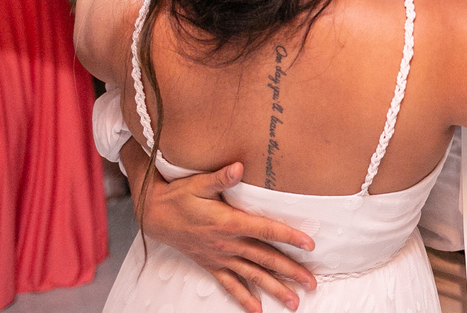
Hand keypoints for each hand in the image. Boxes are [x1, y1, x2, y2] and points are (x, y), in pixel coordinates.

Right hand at [136, 159, 315, 312]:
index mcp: (229, 223)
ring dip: (275, 289)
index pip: (266, 230)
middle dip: (290, 271)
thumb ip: (221, 178)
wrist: (154, 215)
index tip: (310, 245)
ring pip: (252, 276)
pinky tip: (257, 310)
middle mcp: (227, 244)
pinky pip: (230, 285)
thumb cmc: (179, 196)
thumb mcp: (199, 183)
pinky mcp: (211, 265)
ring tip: (293, 302)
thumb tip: (238, 167)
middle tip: (311, 283)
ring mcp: (220, 257)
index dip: (289, 237)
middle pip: (265, 259)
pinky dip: (244, 299)